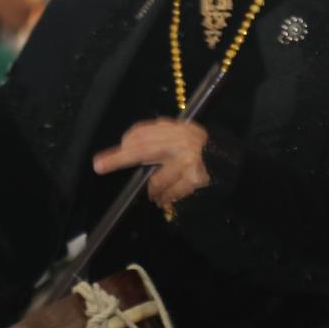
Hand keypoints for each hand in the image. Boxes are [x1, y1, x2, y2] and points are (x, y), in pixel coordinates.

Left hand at [93, 120, 209, 210]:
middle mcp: (181, 141)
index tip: (115, 151)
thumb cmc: (202, 150)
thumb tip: (129, 146)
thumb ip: (162, 139)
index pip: (145, 132)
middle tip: (99, 166)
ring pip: (156, 179)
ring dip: (152, 191)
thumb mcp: (183, 136)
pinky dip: (165, 197)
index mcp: (176, 129)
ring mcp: (187, 160)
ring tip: (153, 195)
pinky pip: (171, 192)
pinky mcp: (194, 178)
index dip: (128, 141)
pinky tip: (165, 199)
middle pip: (143, 150)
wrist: (229, 161)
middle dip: (119, 158)